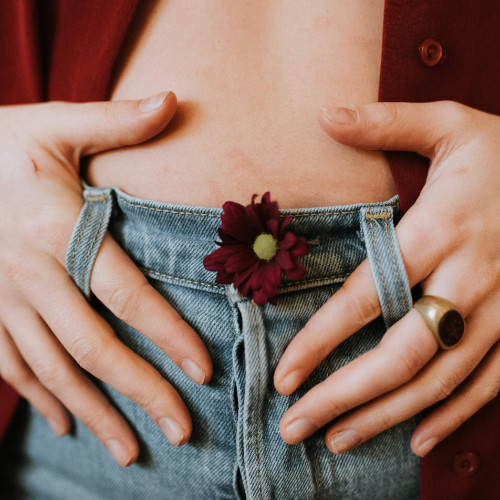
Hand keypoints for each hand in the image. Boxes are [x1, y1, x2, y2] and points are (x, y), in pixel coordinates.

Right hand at [0, 92, 212, 465]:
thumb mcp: (54, 123)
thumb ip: (115, 119)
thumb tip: (174, 100)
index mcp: (57, 232)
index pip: (124, 294)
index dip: (166, 333)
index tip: (203, 371)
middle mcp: (29, 276)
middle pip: (93, 348)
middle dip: (140, 393)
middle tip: (180, 432)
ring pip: (52, 371)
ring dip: (94, 414)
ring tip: (133, 452)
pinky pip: (10, 368)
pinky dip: (41, 400)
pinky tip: (65, 425)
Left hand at [274, 101, 499, 456]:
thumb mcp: (451, 123)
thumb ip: (387, 122)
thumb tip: (324, 114)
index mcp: (441, 231)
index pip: (367, 298)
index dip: (320, 341)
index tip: (283, 374)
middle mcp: (470, 281)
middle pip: (400, 356)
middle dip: (342, 397)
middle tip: (294, 427)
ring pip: (439, 381)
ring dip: (384, 416)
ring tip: (335, 440)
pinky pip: (488, 385)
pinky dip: (450, 416)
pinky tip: (414, 440)